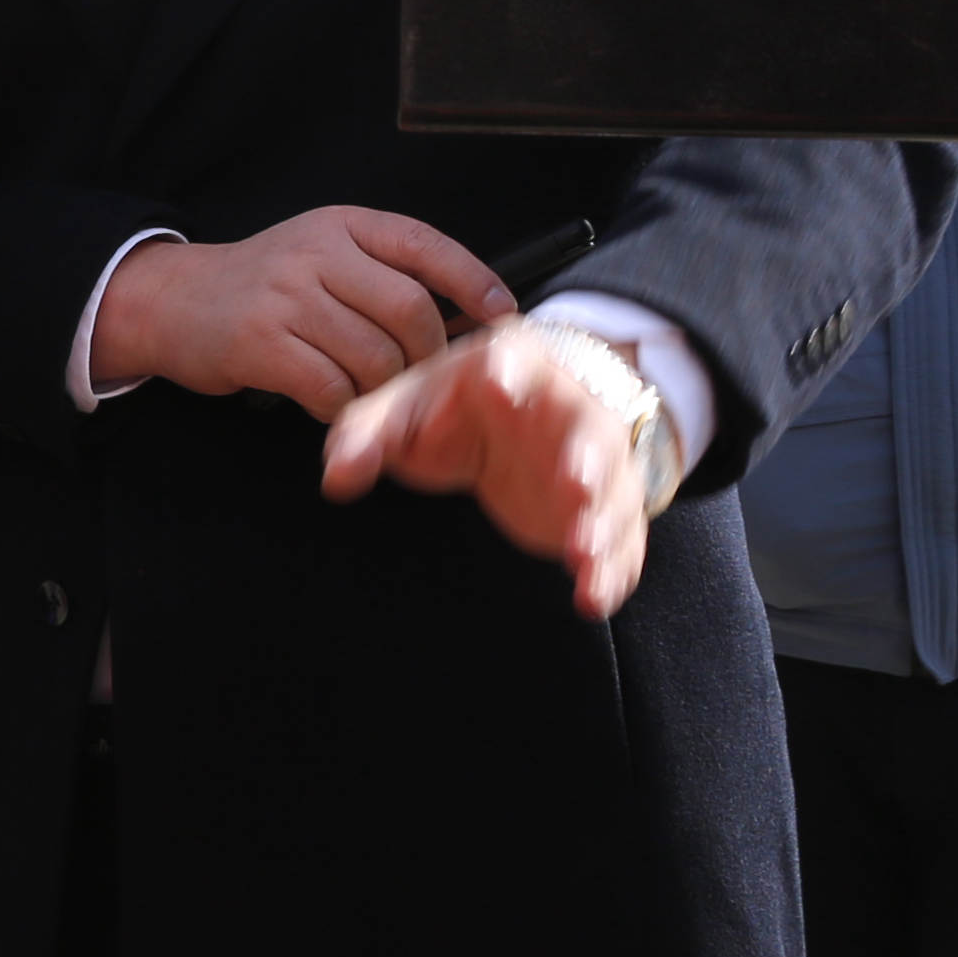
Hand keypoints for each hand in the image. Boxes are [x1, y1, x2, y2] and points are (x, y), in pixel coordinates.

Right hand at [89, 207, 513, 416]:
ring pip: (374, 356)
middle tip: (420, 376)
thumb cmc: (263, 287)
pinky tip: (328, 402)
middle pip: (409, 311)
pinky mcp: (260, 343)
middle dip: (426, 355)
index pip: (425, 246)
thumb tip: (463, 316)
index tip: (501, 314)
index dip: (473, 281)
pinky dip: (341, 407)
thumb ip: (382, 273)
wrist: (172, 301)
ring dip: (383, 389)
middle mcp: (315, 253)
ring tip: (370, 393)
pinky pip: (330, 388)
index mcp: (342, 226)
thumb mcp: (322, 255)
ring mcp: (286, 298)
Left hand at [323, 319, 659, 621]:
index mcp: (511, 366)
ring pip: (613, 490)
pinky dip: (611, 569)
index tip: (496, 386)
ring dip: (603, 523)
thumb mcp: (400, 412)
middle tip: (576, 484)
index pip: (513, 358)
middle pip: (589, 430)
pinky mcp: (604, 507)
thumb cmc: (449, 408)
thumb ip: (364, 438)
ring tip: (584, 554)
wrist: (509, 419)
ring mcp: (595, 461)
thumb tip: (335, 478)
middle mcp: (568, 409)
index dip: (506, 371)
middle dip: (586, 459)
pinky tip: (593, 598)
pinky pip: (621, 540)